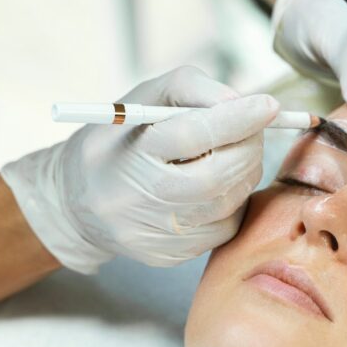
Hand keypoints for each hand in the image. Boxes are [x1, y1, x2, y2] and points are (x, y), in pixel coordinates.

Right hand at [1, 67, 278, 272]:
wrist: (76, 204)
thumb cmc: (118, 141)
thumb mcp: (142, 100)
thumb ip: (191, 89)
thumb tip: (242, 103)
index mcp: (129, 154)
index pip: (192, 135)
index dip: (236, 119)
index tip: (270, 104)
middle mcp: (139, 200)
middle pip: (218, 177)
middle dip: (249, 148)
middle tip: (255, 128)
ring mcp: (155, 234)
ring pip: (227, 203)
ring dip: (243, 172)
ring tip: (228, 152)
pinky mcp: (169, 256)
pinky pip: (223, 227)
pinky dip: (231, 201)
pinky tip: (213, 186)